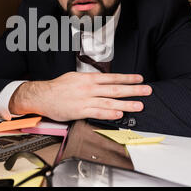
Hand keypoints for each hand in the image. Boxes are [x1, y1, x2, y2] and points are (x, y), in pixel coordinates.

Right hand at [8, 72, 151, 121]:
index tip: (139, 79)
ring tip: (139, 105)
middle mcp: (89, 88)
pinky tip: (119, 114)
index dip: (127, 78)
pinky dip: (109, 113)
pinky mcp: (80, 111)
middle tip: (147, 90)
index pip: (112, 77)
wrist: (42, 96)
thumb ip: (90, 80)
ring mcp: (85, 100)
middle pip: (115, 88)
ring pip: (109, 101)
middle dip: (133, 90)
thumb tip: (103, 81)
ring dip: (126, 103)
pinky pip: (97, 112)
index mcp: (88, 78)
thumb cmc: (58, 87)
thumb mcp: (75, 77)